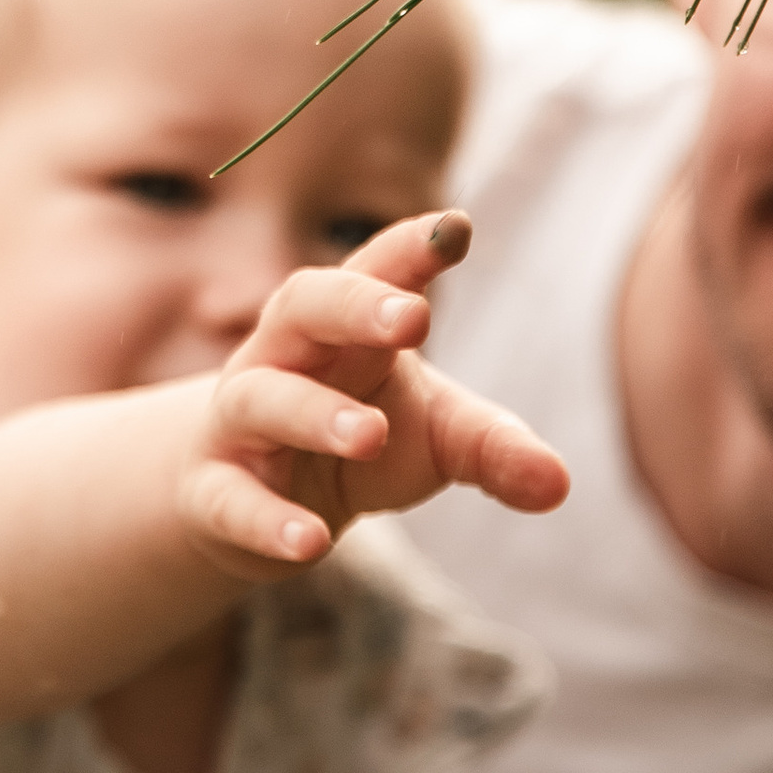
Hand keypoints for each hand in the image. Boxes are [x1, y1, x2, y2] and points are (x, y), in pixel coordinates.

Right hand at [179, 212, 567, 570]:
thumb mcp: (435, 438)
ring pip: (262, 398)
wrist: (252, 504)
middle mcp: (285, 356)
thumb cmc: (359, 443)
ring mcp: (242, 421)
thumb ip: (493, 448)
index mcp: (346, 327)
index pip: (376, 270)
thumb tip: (558, 484)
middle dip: (354, 305)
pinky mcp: (214, 491)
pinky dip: (265, 518)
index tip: (456, 229)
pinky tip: (310, 543)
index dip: (410, 248)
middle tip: (413, 317)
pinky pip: (230, 498)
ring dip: (314, 414)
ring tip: (369, 435)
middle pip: (303, 305)